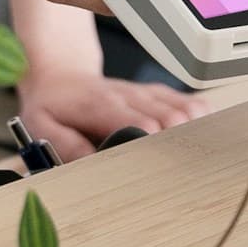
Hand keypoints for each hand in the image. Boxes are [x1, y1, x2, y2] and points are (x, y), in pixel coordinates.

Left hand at [18, 68, 204, 163]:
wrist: (61, 75)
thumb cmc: (53, 105)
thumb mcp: (43, 126)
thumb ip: (66, 146)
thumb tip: (94, 165)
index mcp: (102, 105)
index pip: (139, 121)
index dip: (155, 142)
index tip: (164, 166)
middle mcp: (129, 96)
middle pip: (170, 117)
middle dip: (181, 143)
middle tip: (187, 172)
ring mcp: (145, 93)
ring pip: (184, 107)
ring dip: (195, 132)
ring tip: (200, 158)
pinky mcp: (156, 94)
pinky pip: (187, 102)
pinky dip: (200, 120)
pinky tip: (204, 138)